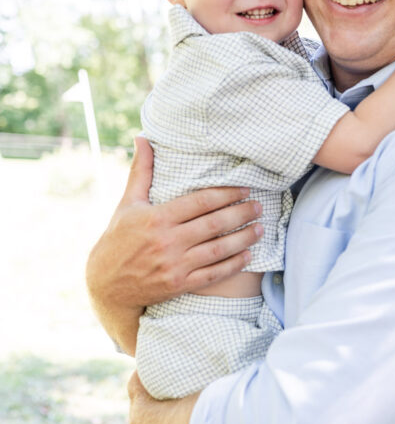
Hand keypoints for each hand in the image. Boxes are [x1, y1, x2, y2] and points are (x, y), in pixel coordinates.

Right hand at [86, 136, 263, 309]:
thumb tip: (143, 138)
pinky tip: (248, 255)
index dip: (227, 193)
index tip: (244, 189)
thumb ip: (141, 171)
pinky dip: (233, 265)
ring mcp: (175, 265)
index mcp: (157, 217)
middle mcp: (168, 241)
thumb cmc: (118, 239)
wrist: (106, 284)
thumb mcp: (127, 203)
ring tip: (260, 228)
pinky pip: (213, 274)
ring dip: (243, 238)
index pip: (201, 201)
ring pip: (218, 249)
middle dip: (241, 213)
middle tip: (258, 206)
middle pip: (214, 223)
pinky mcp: (179, 284)